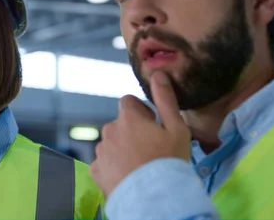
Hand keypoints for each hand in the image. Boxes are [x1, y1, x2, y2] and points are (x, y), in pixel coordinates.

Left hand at [90, 71, 191, 197]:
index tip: (152, 125)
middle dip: (132, 132)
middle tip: (150, 150)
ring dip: (122, 149)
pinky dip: (113, 167)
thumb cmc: (169, 162)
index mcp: (127, 118)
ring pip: (111, 144)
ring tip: (140, 167)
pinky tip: (128, 177)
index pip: (128, 102)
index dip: (141, 111)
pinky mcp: (96, 172)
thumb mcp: (177, 128)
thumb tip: (158, 74)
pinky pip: (104, 163)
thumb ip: (165, 99)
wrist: (155, 199)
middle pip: (120, 125)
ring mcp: (100, 152)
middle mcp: (108, 131)